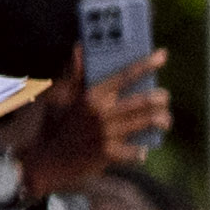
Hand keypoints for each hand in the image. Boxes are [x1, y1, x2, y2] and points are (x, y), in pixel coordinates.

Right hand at [4, 64, 169, 204]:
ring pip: (149, 122)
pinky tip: (142, 148)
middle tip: (163, 97)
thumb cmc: (55, 125)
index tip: (162, 55)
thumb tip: (78, 48)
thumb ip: (74, 74)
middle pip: (145, 100)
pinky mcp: (109, 154)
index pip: (124, 75)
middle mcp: (100, 113)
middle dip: (161, 97)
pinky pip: (139, 151)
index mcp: (90, 95)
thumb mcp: (60, 97)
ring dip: (162, 120)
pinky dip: (142, 150)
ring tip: (163, 119)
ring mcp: (106, 134)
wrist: (46, 161)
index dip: (146, 64)